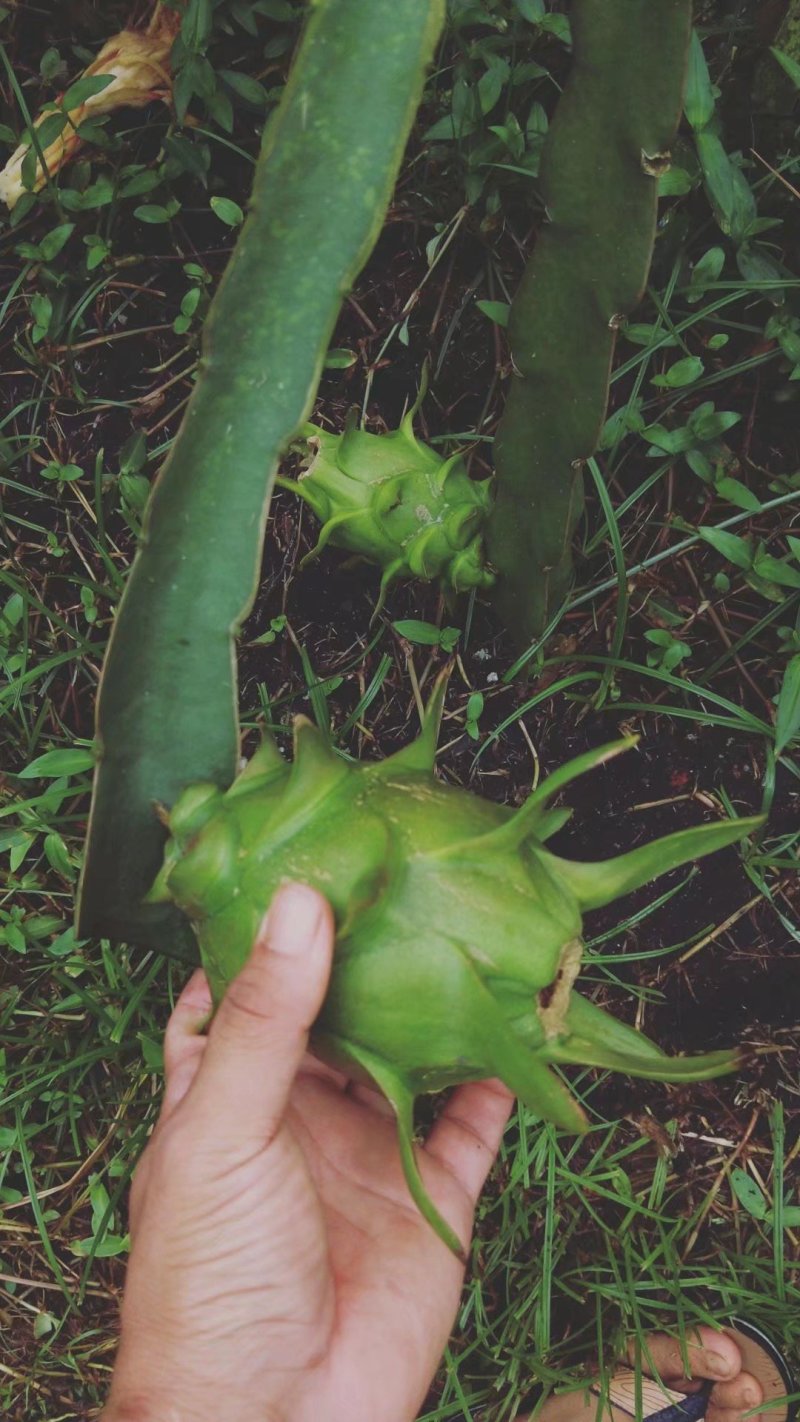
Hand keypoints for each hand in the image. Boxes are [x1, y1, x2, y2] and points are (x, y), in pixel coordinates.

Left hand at [104, 883, 512, 1421]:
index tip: (309, 859)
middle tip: (411, 873)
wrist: (276, 1417)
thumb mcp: (223, 1129)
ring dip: (443, 1005)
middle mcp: (303, 1113)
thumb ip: (266, 1019)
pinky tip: (524, 1029)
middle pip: (342, 1012)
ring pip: (414, 1058)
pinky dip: (500, 1082)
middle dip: (372, 951)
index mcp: (231, 1092)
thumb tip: (299, 901)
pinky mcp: (430, 1198)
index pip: (242, 992)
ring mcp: (369, 1153)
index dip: (270, 931)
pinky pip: (475, 1127)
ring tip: (477, 931)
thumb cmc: (211, 1277)